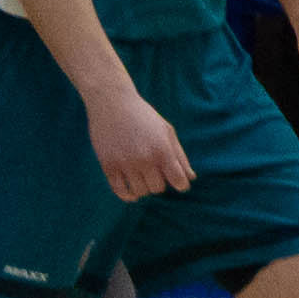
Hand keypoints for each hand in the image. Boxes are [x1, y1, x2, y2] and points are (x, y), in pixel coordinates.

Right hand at [83, 76, 195, 201]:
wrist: (112, 102)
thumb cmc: (144, 116)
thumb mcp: (167, 131)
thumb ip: (179, 156)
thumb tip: (190, 178)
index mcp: (163, 150)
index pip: (178, 181)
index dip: (181, 185)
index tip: (178, 182)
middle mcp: (144, 159)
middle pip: (158, 188)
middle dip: (160, 183)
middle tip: (155, 173)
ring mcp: (125, 163)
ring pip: (140, 192)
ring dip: (143, 188)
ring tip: (142, 177)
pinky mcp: (108, 165)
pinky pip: (119, 190)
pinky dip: (128, 195)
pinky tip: (132, 192)